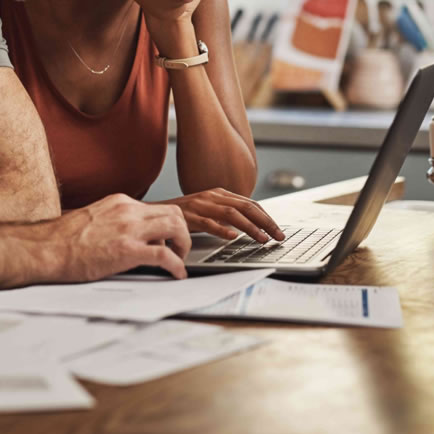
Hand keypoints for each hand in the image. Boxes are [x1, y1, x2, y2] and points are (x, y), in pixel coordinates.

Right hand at [54, 194, 191, 279]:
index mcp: (120, 203)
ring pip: (176, 227)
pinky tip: (177, 274)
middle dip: (182, 232)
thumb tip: (128, 236)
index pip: (158, 207)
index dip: (168, 225)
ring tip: (179, 260)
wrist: (46, 248)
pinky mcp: (127, 251)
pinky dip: (177, 266)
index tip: (168, 238)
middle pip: (174, 213)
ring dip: (184, 245)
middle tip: (179, 249)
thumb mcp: (94, 219)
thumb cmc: (62, 239)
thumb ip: (115, 222)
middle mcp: (128, 211)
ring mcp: (129, 229)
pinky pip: (165, 256)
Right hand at [158, 188, 284, 243]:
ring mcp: (201, 205)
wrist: (155, 212)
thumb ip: (226, 213)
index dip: (266, 217)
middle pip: (246, 207)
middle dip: (266, 222)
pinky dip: (222, 230)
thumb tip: (249, 225)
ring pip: (232, 214)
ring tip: (262, 239)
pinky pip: (208, 223)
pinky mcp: (189, 216)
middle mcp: (212, 196)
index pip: (250, 203)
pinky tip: (233, 237)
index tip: (278, 230)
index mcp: (219, 193)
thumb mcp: (208, 209)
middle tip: (278, 236)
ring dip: (250, 228)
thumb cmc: (184, 213)